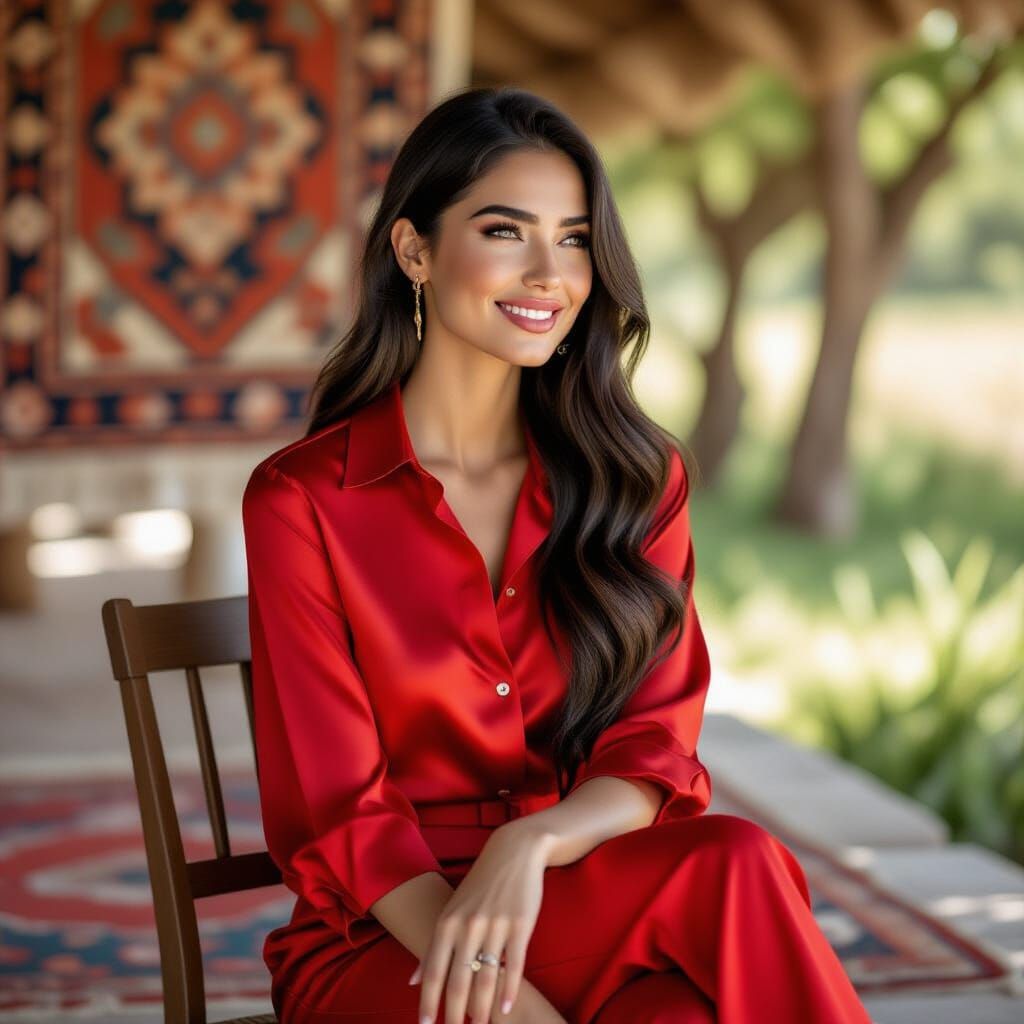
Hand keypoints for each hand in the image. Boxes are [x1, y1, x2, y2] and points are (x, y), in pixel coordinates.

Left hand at [409, 821, 554, 1023]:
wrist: (513, 852)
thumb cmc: (480, 885)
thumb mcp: (451, 909)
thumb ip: (433, 946)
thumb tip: (412, 981)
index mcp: (447, 922)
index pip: (433, 972)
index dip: (428, 1002)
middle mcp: (468, 925)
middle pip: (458, 980)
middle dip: (454, 1014)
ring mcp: (495, 925)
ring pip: (486, 978)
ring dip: (482, 1008)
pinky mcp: (520, 925)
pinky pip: (514, 965)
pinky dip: (510, 990)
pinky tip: (506, 1009)